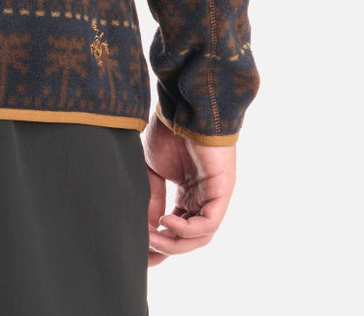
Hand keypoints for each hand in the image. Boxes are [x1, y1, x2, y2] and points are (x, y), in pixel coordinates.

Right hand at [142, 115, 236, 265]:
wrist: (183, 107)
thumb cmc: (168, 130)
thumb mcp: (152, 170)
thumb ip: (151, 198)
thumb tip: (147, 227)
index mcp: (188, 194)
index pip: (177, 230)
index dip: (160, 245)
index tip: (140, 256)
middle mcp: (203, 199)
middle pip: (189, 239)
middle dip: (166, 250)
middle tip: (145, 254)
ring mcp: (214, 196)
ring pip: (200, 237)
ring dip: (174, 242)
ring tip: (152, 236)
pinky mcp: (222, 191)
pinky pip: (208, 223)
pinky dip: (187, 229)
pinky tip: (166, 221)